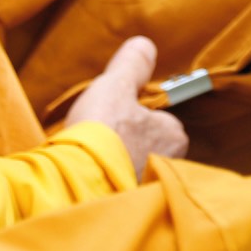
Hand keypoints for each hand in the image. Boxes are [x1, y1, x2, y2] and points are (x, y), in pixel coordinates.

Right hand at [63, 36, 189, 177]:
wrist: (77, 185)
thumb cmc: (102, 131)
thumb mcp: (116, 87)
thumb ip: (132, 64)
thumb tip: (145, 44)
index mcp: (173, 135)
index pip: (162, 119)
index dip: (136, 113)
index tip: (114, 115)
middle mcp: (171, 164)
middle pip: (149, 144)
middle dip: (129, 142)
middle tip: (102, 137)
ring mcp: (152, 187)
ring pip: (136, 166)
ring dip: (119, 163)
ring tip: (93, 157)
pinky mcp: (132, 206)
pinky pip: (124, 188)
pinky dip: (110, 182)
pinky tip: (93, 176)